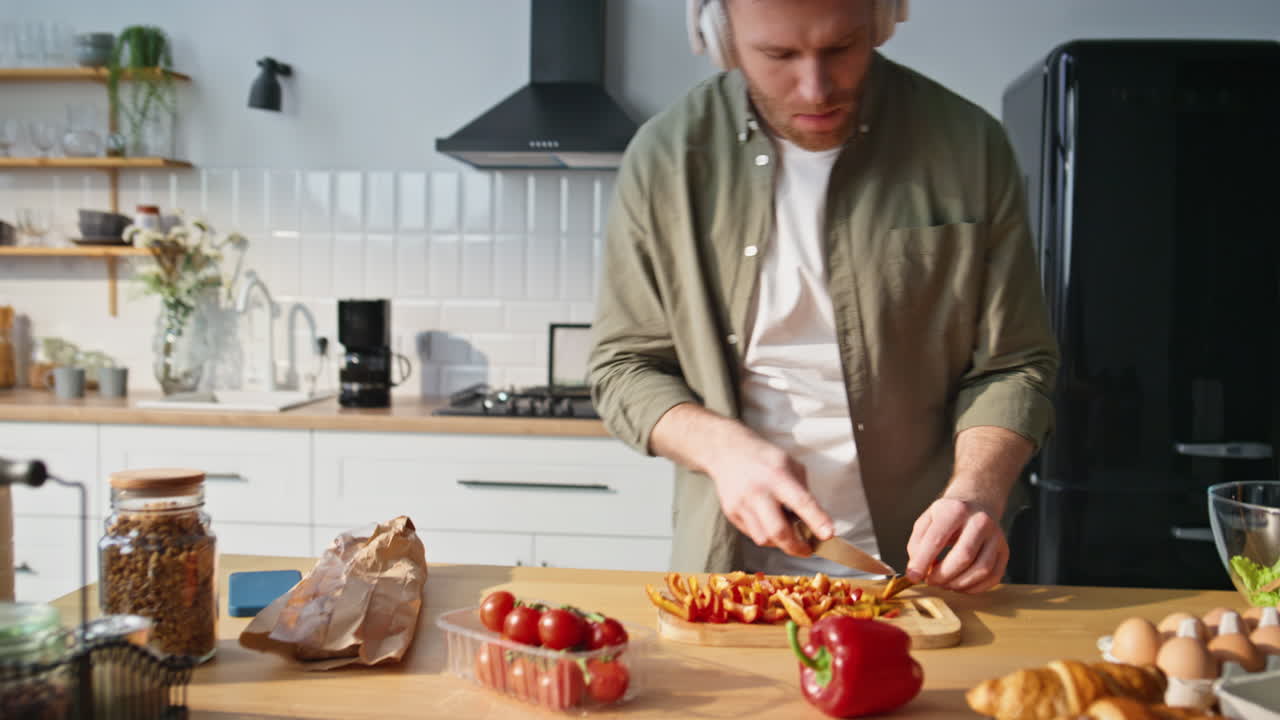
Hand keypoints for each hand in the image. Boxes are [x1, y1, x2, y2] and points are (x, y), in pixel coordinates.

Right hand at [703, 424, 833, 556]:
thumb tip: (815, 520)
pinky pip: (752, 534)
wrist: (727, 451)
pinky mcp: (731, 513)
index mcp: (777, 476)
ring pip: (764, 539)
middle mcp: (758, 492)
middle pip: (778, 531)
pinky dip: (766, 535)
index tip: (828, 535)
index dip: (816, 520)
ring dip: (780, 542)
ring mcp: (741, 504)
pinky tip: (769, 523)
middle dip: (796, 547)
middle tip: (808, 550)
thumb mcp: (790, 464)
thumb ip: (802, 491)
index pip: (801, 502)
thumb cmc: (764, 459)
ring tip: (787, 533)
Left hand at [905, 497, 1007, 592]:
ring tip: (944, 583)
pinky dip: (974, 588)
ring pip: (981, 570)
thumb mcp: (926, 521)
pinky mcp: (1004, 552)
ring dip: (958, 584)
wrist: (977, 504)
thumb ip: (917, 545)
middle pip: (963, 557)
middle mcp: (980, 521)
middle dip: (943, 576)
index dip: (923, 561)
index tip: (913, 576)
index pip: (937, 539)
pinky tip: (960, 584)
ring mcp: (996, 537)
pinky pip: (993, 577)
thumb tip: (917, 572)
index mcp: (956, 510)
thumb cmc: (948, 516)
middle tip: (930, 581)